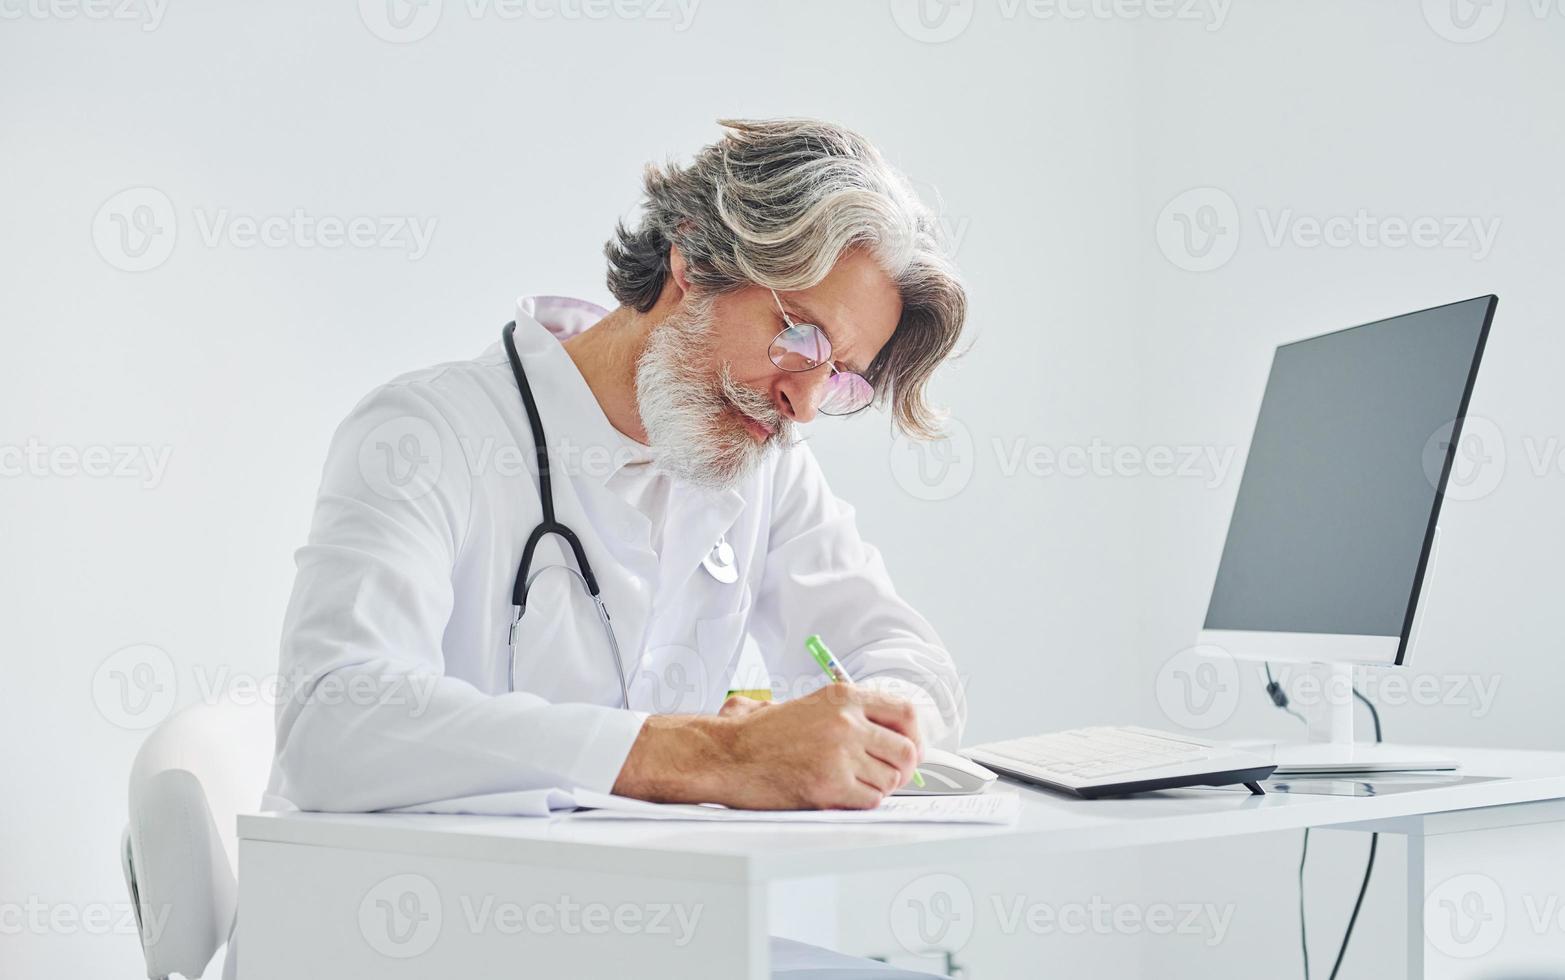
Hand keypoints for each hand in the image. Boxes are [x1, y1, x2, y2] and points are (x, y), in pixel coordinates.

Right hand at [612, 686, 921, 810]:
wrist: (725, 754)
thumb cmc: (758, 735)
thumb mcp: (806, 705)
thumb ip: (846, 714)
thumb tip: (884, 734)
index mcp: (844, 696)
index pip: (906, 713)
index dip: (915, 737)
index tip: (909, 750)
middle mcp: (847, 721)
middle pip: (907, 751)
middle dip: (900, 769)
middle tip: (883, 776)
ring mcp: (841, 752)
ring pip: (890, 780)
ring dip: (877, 788)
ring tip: (849, 785)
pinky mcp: (831, 784)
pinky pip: (870, 800)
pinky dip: (860, 803)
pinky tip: (838, 796)